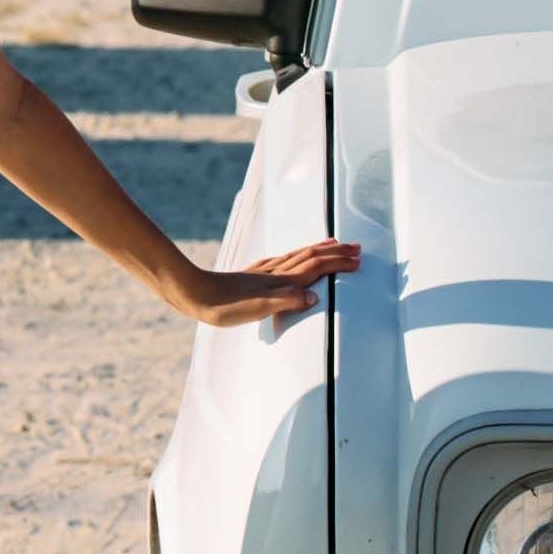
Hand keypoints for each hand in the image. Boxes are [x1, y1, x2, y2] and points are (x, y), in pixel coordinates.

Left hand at [163, 237, 360, 326]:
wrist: (194, 294)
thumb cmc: (223, 306)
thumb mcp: (256, 309)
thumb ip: (286, 302)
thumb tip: (314, 297)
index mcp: (280, 282)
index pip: (316, 268)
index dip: (337, 263)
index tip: (358, 259)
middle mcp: (275, 274)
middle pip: (311, 257)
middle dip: (335, 252)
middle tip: (356, 248)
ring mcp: (264, 272)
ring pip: (298, 257)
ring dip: (319, 250)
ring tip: (333, 244)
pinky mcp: (253, 275)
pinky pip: (282, 261)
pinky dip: (296, 256)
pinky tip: (292, 257)